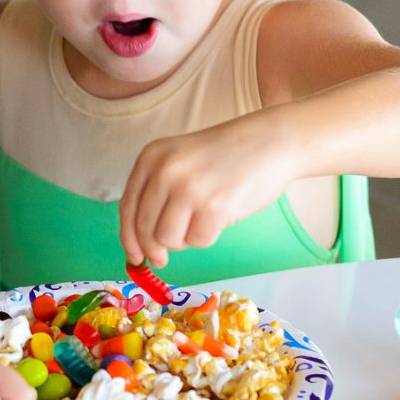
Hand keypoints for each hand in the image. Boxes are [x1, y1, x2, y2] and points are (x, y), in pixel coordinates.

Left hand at [120, 116, 291, 267]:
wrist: (271, 141)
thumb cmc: (227, 156)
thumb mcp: (181, 161)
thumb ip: (157, 194)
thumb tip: (141, 248)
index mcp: (151, 157)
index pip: (128, 207)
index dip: (129, 238)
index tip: (135, 256)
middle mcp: (165, 171)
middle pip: (144, 229)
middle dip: (154, 249)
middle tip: (163, 258)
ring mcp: (189, 189)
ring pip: (168, 239)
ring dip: (184, 239)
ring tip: (202, 219)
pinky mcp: (214, 207)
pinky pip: (198, 241)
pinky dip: (208, 236)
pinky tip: (221, 215)